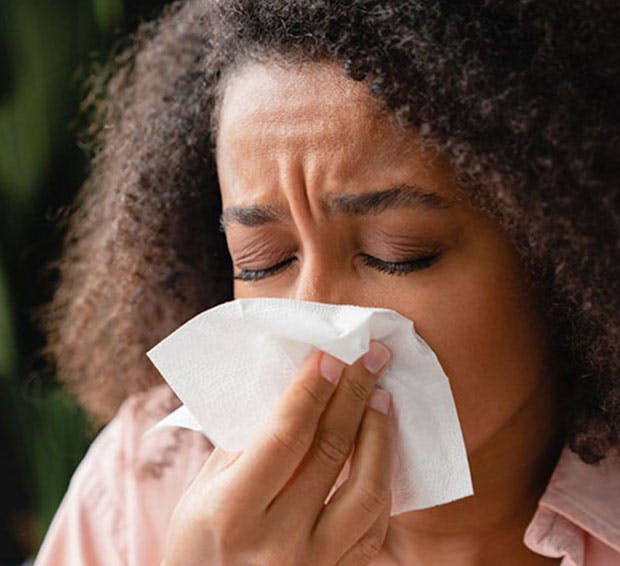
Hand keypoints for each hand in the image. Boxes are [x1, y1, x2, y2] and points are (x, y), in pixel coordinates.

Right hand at [163, 341, 393, 565]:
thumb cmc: (199, 544)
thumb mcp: (203, 491)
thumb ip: (246, 444)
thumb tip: (293, 390)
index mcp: (233, 511)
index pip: (286, 435)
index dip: (313, 389)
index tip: (332, 355)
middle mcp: (276, 540)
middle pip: (329, 451)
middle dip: (354, 394)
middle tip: (370, 357)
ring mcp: (313, 564)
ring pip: (367, 489)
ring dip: (379, 435)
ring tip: (381, 398)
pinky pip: (375, 524)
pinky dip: (382, 479)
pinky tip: (379, 449)